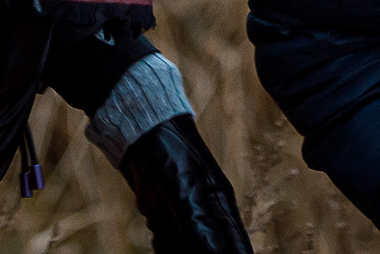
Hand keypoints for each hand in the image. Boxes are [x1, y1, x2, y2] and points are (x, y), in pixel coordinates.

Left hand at [122, 113, 251, 252]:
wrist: (141, 137)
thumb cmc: (170, 153)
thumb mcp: (183, 184)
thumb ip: (197, 217)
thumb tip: (215, 252)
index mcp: (222, 209)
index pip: (238, 247)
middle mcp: (209, 219)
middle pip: (213, 253)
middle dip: (199, 253)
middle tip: (178, 243)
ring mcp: (188, 221)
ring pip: (188, 252)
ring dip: (177, 249)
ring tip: (166, 227)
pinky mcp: (169, 222)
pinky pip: (169, 247)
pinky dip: (163, 245)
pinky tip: (158, 228)